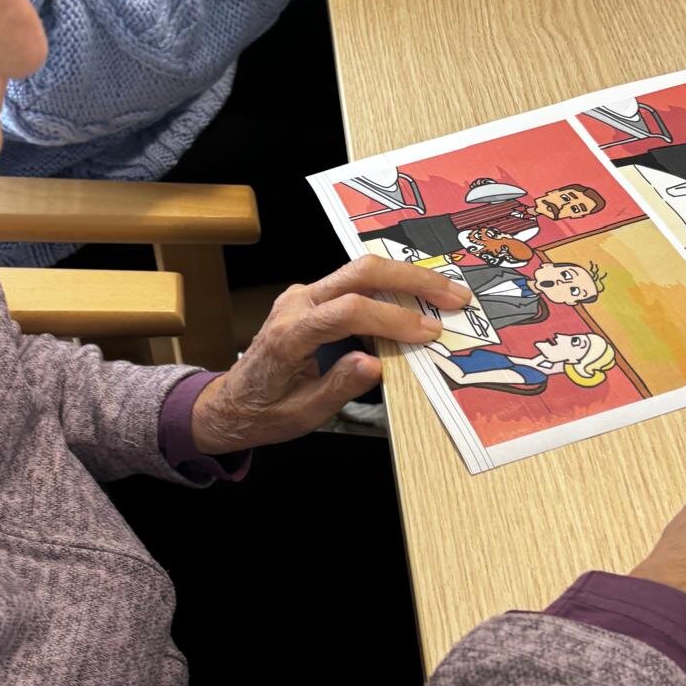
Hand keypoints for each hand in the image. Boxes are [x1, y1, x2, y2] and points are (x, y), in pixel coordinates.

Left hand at [190, 255, 470, 452]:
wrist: (231, 402)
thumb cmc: (265, 412)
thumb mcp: (302, 414)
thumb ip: (338, 387)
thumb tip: (375, 365)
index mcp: (288, 335)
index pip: (347, 311)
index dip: (392, 319)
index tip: (427, 334)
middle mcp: (295, 304)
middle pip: (359, 273)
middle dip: (412, 281)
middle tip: (454, 297)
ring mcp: (303, 295)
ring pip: (360, 270)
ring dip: (407, 279)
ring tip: (446, 296)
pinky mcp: (313, 297)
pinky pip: (355, 283)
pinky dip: (392, 288)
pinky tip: (419, 302)